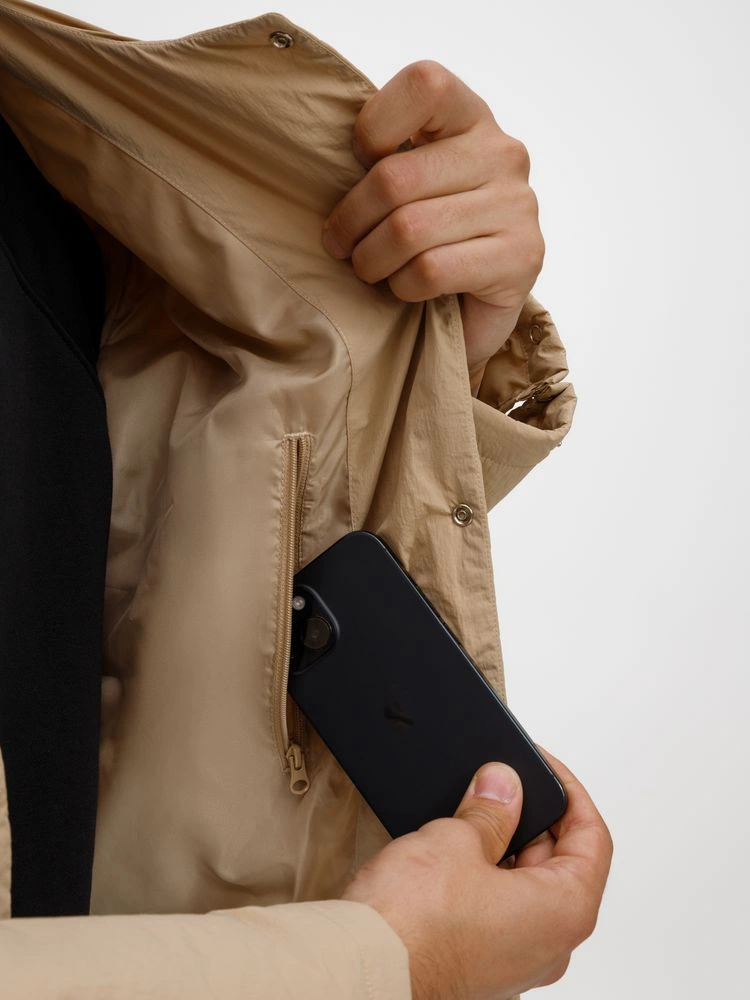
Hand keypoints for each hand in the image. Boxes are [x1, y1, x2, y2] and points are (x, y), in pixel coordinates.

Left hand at [321, 60, 544, 394]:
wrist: (478, 307)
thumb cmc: (428, 238)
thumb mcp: (406, 181)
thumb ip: (383, 156)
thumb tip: (322, 155)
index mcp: (471, 116)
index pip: (425, 84)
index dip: (375, 127)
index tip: (361, 164)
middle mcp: (502, 153)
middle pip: (396, 178)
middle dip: (352, 221)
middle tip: (341, 245)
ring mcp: (517, 205)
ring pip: (409, 230)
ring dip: (372, 260)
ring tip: (369, 269)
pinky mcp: (521, 258)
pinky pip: (431, 270)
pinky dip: (403, 286)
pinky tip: (406, 287)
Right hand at [342, 749, 612, 999]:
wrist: (364, 971)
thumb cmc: (413, 927)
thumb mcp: (456, 841)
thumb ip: (491, 809)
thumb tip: (503, 785)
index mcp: (564, 913)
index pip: (592, 839)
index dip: (569, 792)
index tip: (544, 766)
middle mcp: (549, 946)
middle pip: (560, 863)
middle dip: (529, 817)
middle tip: (496, 781)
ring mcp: (514, 960)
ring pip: (525, 887)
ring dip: (502, 846)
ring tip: (468, 813)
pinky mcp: (480, 964)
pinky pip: (497, 910)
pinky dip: (484, 876)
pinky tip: (451, 853)